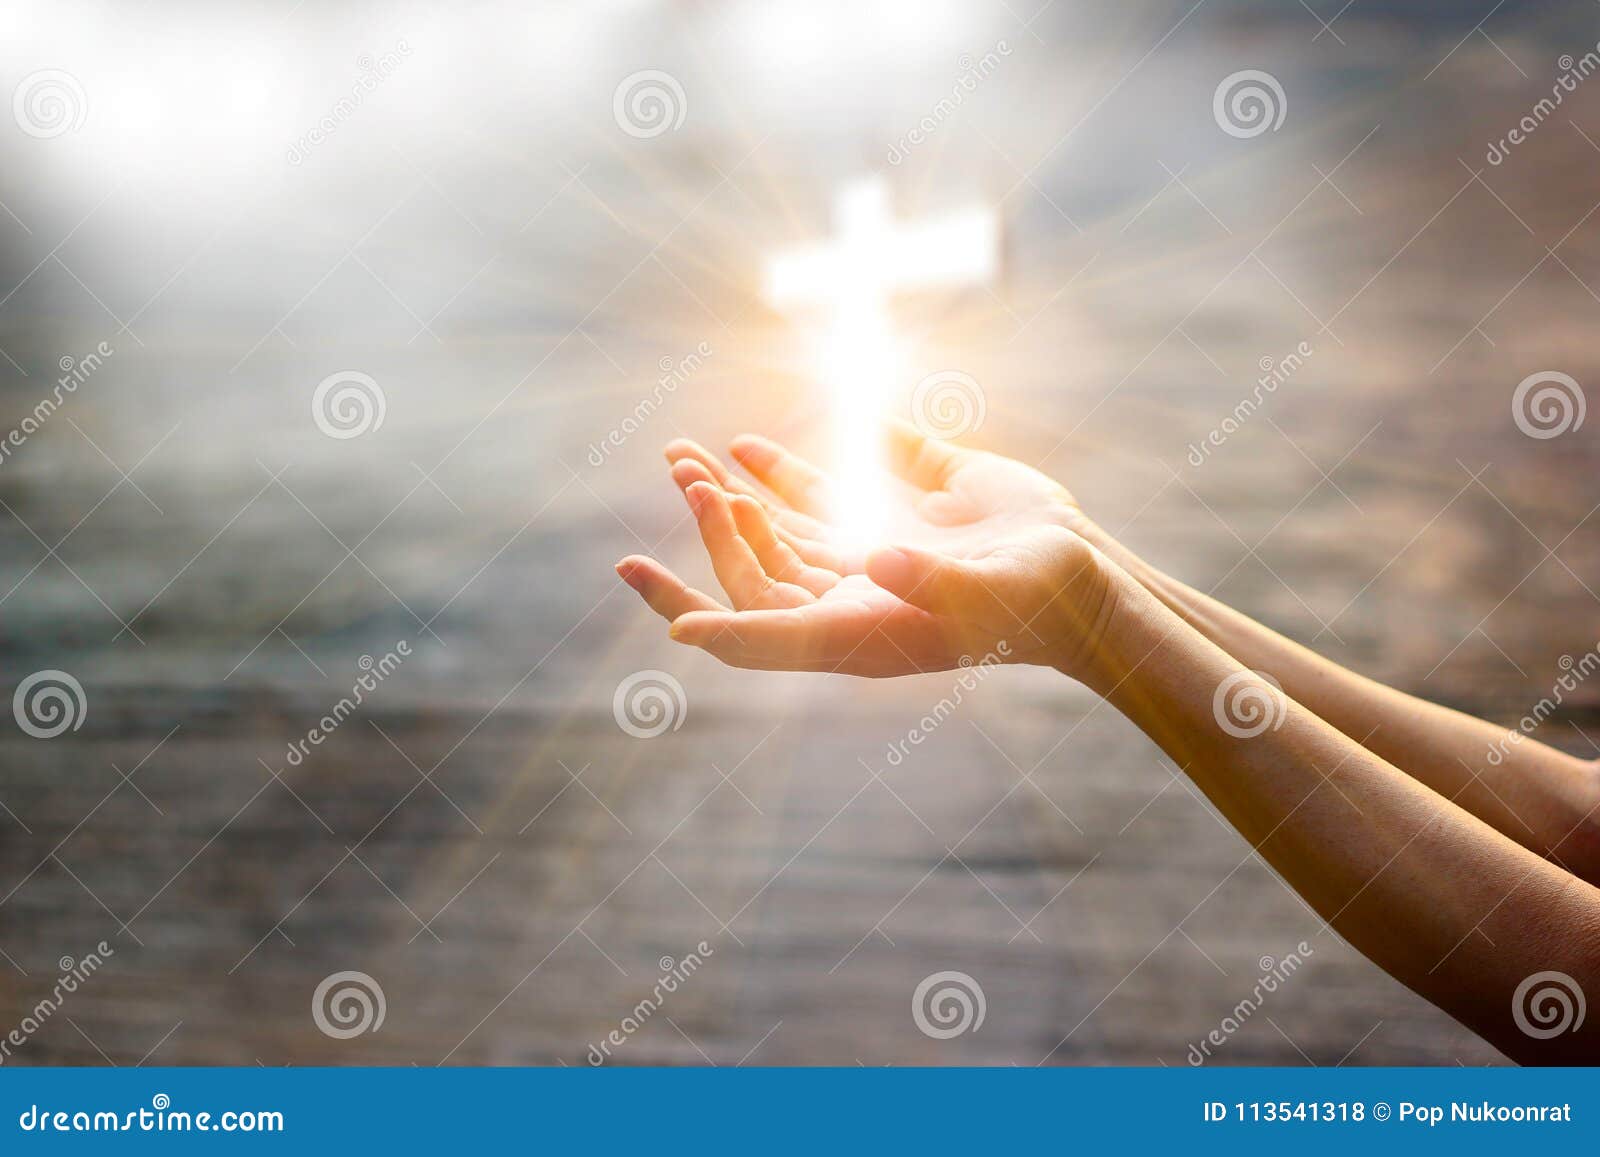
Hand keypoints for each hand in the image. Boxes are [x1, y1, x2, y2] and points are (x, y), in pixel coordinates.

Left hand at [616, 424, 1116, 677]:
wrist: (1085, 579)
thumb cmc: (1037, 600)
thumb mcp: (986, 592)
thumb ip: (928, 578)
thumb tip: (873, 559)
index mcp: (858, 631)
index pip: (761, 631)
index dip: (704, 617)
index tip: (648, 590)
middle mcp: (849, 600)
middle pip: (756, 569)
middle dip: (711, 525)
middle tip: (680, 472)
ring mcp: (865, 560)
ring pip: (776, 532)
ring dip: (728, 498)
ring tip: (680, 459)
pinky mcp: (888, 522)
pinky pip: (820, 500)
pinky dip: (780, 476)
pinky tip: (746, 449)